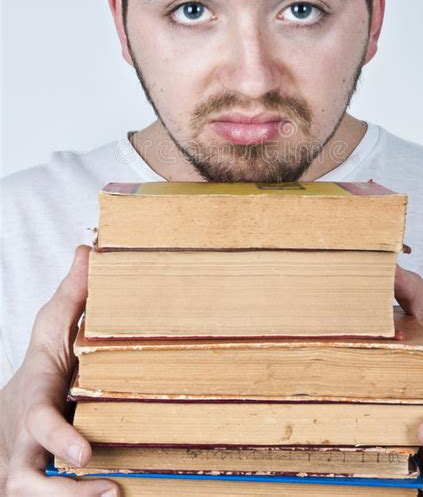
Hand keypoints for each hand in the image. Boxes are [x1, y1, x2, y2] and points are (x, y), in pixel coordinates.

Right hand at [0, 245, 118, 495]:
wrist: (15, 406)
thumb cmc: (40, 366)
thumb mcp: (53, 327)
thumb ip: (72, 294)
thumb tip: (89, 248)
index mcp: (32, 401)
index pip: (38, 421)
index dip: (58, 438)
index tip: (84, 454)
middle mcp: (23, 445)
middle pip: (23, 481)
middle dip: (57, 494)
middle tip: (108, 491)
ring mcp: (26, 471)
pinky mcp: (37, 487)